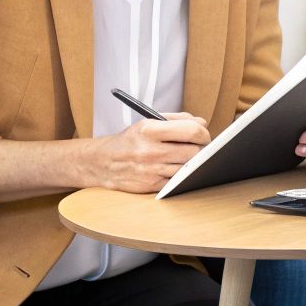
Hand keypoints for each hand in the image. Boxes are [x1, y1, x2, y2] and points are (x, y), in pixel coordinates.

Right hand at [86, 113, 209, 192]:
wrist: (102, 163)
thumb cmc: (129, 141)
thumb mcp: (148, 122)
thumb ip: (178, 119)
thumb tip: (202, 123)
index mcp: (150, 130)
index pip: (192, 131)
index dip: (203, 133)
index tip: (203, 135)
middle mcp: (150, 151)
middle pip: (194, 152)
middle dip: (201, 150)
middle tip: (199, 148)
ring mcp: (151, 170)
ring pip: (188, 168)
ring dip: (192, 163)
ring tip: (186, 157)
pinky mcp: (151, 186)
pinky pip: (177, 181)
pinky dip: (181, 175)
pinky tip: (176, 168)